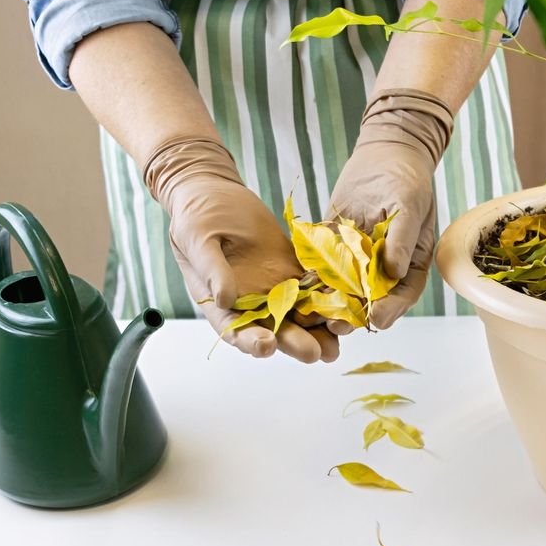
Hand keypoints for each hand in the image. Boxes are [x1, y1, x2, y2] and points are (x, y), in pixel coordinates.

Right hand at [143, 137, 338, 361]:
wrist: (216, 193)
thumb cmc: (197, 217)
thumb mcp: (197, 240)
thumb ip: (212, 270)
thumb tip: (225, 298)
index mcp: (222, 304)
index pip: (236, 330)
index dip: (250, 341)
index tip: (266, 347)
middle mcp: (252, 303)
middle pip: (275, 329)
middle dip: (295, 342)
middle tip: (314, 353)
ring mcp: (276, 287)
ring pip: (301, 313)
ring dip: (320, 328)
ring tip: (338, 340)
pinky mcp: (294, 269)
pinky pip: (316, 285)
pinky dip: (331, 295)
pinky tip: (348, 302)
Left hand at [328, 89, 453, 330]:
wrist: (385, 153)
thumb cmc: (406, 179)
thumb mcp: (409, 205)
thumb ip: (401, 239)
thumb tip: (393, 271)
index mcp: (410, 263)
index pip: (403, 294)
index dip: (390, 309)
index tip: (375, 319)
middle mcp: (384, 266)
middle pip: (371, 298)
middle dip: (354, 314)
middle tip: (338, 326)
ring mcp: (358, 258)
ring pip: (344, 287)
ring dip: (330, 302)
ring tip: (316, 315)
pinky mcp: (336, 245)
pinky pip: (323, 265)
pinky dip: (312, 277)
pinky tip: (298, 287)